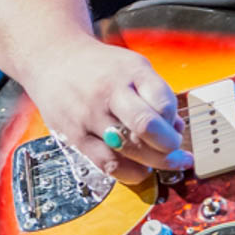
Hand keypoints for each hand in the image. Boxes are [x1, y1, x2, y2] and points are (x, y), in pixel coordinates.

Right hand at [22, 37, 193, 185]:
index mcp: (131, 71)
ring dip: (153, 163)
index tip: (176, 128)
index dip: (175, 122)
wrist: (55, 61)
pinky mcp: (75, 136)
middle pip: (146, 127)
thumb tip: (176, 130)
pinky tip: (140, 169)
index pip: (163, 102)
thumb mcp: (135, 67)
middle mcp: (109, 92)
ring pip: (127, 150)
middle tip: (178, 154)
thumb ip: (157, 96)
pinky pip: (107, 164)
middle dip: (169, 147)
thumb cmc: (103, 68)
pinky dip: (130, 172)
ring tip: (161, 162)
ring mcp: (90, 115)